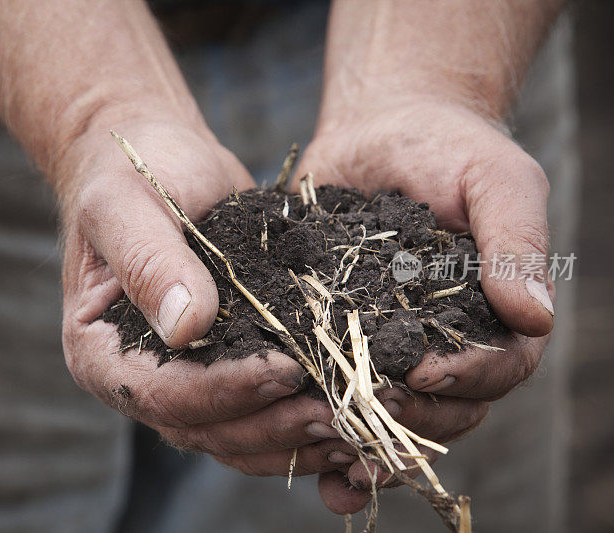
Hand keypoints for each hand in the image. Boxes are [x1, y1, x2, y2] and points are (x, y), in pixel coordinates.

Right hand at [59, 116, 364, 477]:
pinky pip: (259, 413)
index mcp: (101, 352)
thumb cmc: (131, 172)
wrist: (159, 158)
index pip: (163, 394)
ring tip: (353, 421)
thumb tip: (186, 327)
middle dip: (273, 425)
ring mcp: (185, 379)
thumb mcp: (126, 205)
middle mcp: (141, 379)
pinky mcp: (225, 366)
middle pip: (207, 430)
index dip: (226, 390)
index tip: (286, 370)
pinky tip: (345, 411)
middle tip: (338, 413)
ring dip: (295, 435)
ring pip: (239, 436)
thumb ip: (149, 263)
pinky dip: (299, 419)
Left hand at [299, 100, 554, 512]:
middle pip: (447, 408)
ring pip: (394, 415)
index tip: (423, 374)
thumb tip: (534, 315)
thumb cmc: (447, 148)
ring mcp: (390, 345)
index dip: (468, 379)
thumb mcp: (494, 178)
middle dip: (412, 418)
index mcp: (493, 314)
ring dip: (369, 441)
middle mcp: (446, 341)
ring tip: (334, 451)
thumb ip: (514, 241)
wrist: (379, 131)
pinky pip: (339, 393)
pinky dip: (328, 430)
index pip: (499, 368)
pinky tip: (305, 453)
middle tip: (369, 411)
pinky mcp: (338, 337)